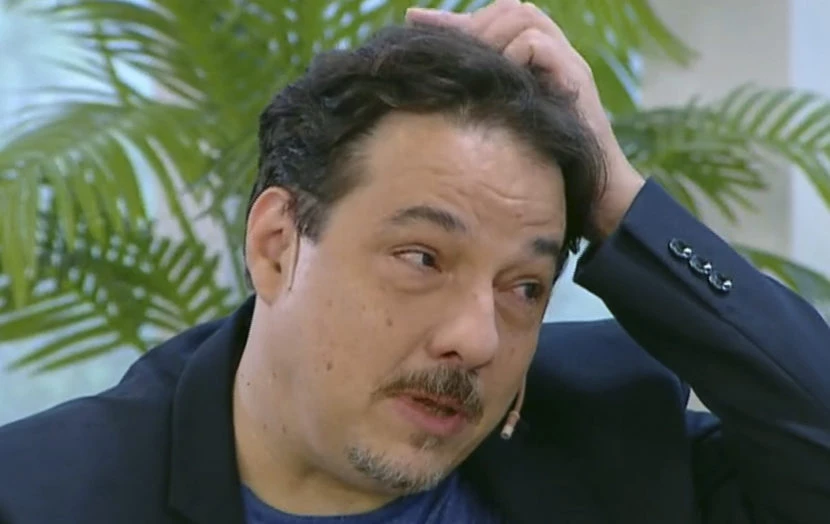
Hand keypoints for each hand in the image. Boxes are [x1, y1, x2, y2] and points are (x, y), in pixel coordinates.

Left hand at [405, 0, 645, 239]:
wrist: (595, 195)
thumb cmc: (547, 171)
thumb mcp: (503, 131)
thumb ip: (482, 106)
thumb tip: (433, 100)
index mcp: (534, 65)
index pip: (493, 22)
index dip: (451, 20)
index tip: (411, 20)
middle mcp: (552, 57)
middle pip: (510, 9)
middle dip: (472, 23)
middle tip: (445, 50)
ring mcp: (566, 64)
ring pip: (525, 16)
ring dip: (492, 36)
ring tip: (473, 68)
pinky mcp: (576, 79)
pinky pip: (537, 45)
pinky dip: (514, 56)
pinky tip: (500, 84)